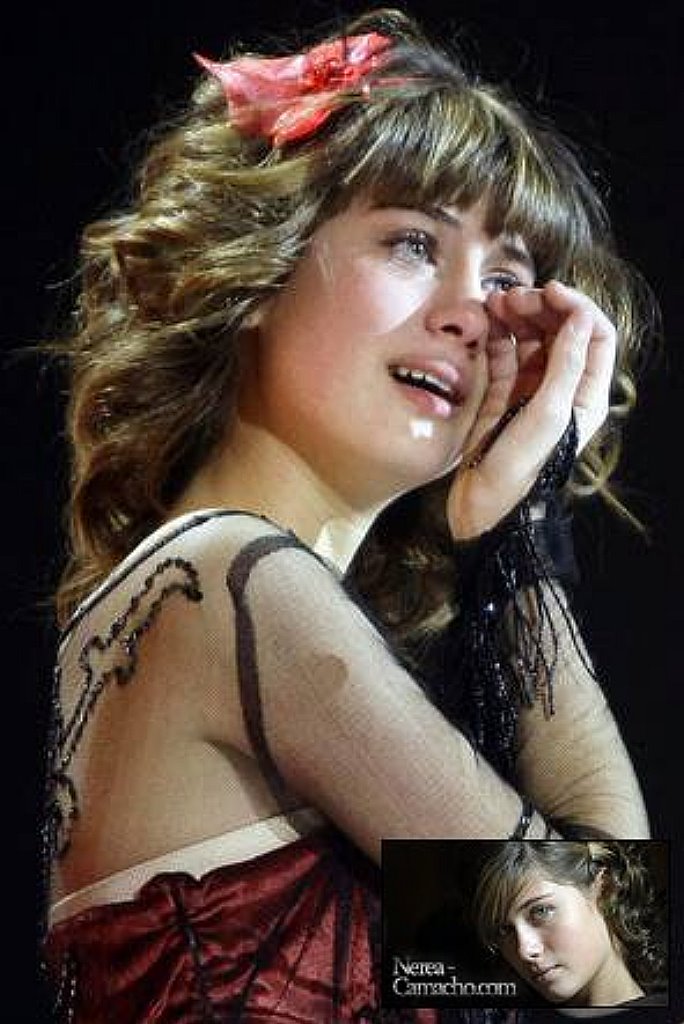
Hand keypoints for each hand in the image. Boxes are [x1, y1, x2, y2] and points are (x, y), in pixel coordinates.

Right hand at [447, 281, 616, 539]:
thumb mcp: (549, 413)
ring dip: (513, 318)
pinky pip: (502, 358)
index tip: (548, 291)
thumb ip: (566, 364)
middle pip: (559, 333)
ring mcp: (529, 393)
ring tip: (491, 304)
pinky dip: (495, 337)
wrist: (486, 509)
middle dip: (538, 308)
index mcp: (585, 395)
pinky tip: (484, 324)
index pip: (594, 336)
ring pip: (528, 341)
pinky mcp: (500, 399)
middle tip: (510, 298)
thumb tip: (580, 316)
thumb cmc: (522, 469)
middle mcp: (560, 390)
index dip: (575, 307)